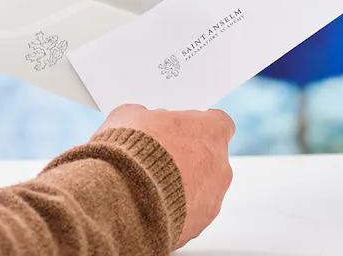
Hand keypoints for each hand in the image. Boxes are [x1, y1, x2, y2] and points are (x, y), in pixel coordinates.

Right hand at [96, 104, 234, 249]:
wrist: (121, 201)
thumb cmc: (129, 152)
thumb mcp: (129, 116)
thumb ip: (145, 116)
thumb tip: (142, 120)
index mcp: (211, 132)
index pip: (219, 122)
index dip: (198, 124)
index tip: (181, 128)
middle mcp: (221, 166)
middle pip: (210, 157)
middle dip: (188, 157)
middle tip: (157, 157)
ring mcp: (213, 200)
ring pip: (202, 188)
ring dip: (180, 186)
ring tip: (147, 186)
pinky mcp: (198, 226)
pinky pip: (188, 213)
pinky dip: (172, 210)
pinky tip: (147, 205)